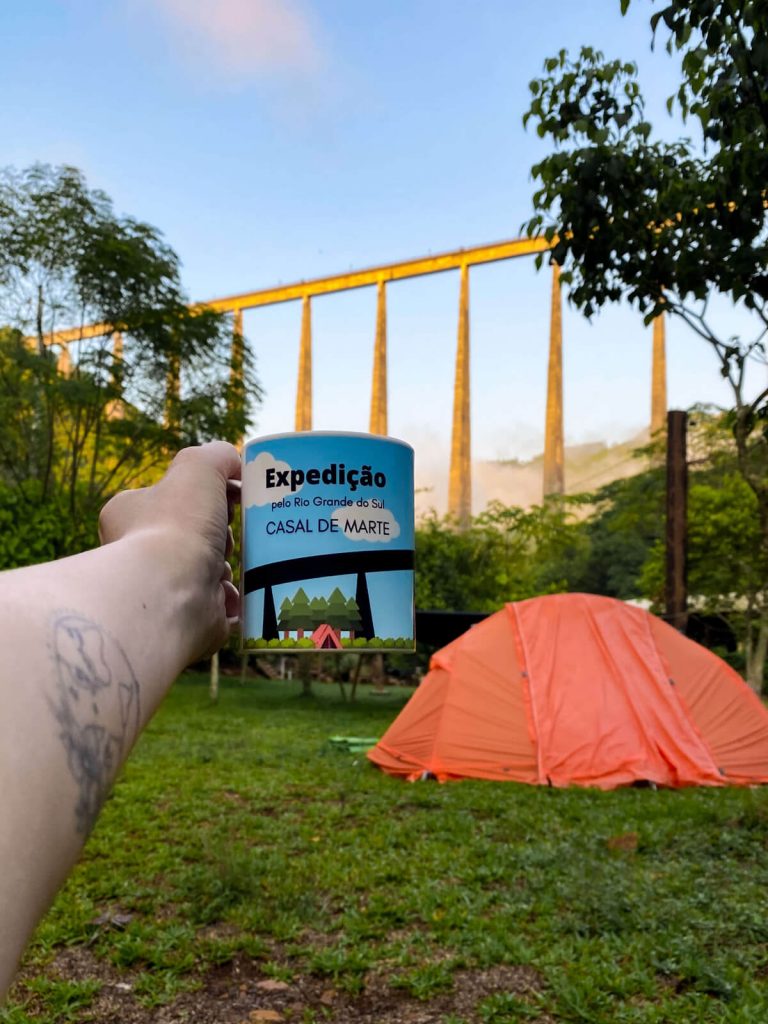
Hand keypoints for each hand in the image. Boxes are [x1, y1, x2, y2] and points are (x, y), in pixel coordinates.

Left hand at [98, 441, 240, 660]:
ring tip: (225, 568)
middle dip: (220, 535)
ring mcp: (162, 588)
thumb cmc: (177, 525)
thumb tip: (237, 463)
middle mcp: (140, 552)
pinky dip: (233, 599)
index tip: (230, 499)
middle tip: (227, 535)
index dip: (206, 496)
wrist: (171, 593)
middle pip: (195, 534)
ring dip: (226, 567)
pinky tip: (234, 593)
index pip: (171, 497)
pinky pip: (219, 605)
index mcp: (129, 514)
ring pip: (209, 570)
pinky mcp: (185, 619)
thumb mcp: (198, 467)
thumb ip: (218, 456)